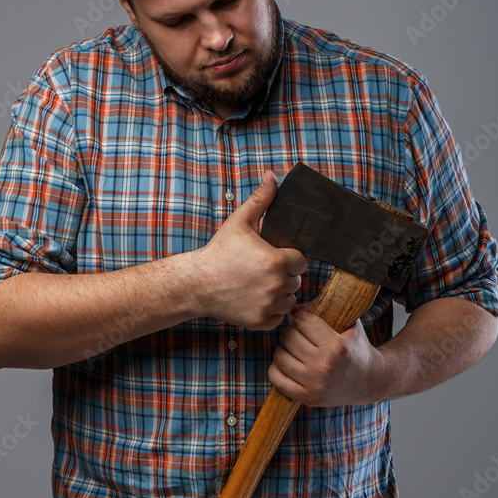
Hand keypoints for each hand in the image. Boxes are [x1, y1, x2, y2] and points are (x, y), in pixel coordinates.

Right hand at [194, 172, 306, 329]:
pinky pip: (278, 317)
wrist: (196, 283)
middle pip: (296, 280)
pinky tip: (254, 299)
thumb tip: (272, 176)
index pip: (301, 261)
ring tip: (258, 285)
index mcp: (276, 261)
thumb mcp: (239, 222)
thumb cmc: (218, 252)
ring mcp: (269, 306)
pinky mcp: (260, 322)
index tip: (272, 257)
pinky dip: (270, 311)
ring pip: (289, 300)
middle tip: (261, 270)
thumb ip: (260, 200)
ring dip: (279, 294)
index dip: (288, 258)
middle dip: (283, 275)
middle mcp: (276, 285)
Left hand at [267, 306, 384, 406]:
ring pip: (279, 356)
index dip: (300, 317)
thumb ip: (324, 309)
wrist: (368, 382)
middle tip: (298, 334)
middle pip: (288, 337)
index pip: (303, 321)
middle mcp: (325, 366)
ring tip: (293, 348)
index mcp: (337, 346)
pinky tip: (288, 363)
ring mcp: (315, 384)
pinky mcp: (307, 398)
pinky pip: (276, 378)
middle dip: (291, 331)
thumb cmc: (354, 348)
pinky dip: (276, 368)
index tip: (304, 320)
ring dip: (282, 349)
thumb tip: (292, 309)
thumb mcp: (349, 324)